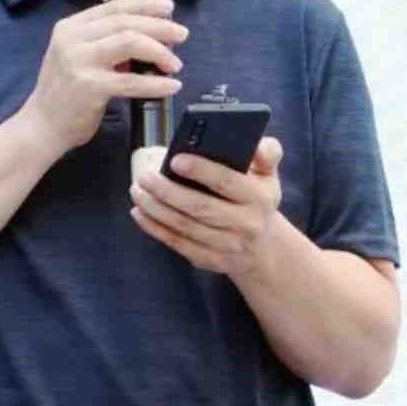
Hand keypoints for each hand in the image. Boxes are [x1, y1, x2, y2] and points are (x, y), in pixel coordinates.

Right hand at [19, 0, 187, 153]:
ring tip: (175, 63)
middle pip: (125, 22)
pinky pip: (131, 81)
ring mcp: (79, 62)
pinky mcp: (89, 87)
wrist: (42, 126)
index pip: (114, 7)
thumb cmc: (65, 93)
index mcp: (70, 27)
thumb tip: (148, 37)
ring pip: (130, 42)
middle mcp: (72, 39)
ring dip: (159, 51)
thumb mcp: (77, 57)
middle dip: (160, 27)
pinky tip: (171, 86)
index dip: (145, 5)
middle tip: (181, 35)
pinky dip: (156, 83)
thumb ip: (104, 43)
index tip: (169, 8)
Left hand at [129, 136, 283, 276]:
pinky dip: (154, 228)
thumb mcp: (269, 175)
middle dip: (167, 191)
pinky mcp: (210, 260)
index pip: (228, 182)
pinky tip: (139, 212)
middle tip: (144, 176)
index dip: (201, 170)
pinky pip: (177, 244)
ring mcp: (227, 246)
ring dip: (155, 209)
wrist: (263, 248)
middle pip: (199, 208)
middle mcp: (245, 224)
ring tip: (137, 190)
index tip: (175, 159)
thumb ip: (268, 153)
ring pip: (184, 227)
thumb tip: (257, 145)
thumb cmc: (257, 199)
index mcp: (259, 198)